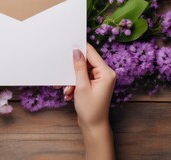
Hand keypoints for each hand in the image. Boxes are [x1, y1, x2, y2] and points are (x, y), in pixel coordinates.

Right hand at [65, 43, 115, 159]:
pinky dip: (74, 84)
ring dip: (72, 80)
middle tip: (63, 75)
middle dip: (73, 70)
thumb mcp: (81, 86)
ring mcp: (100, 79)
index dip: (80, 49)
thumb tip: (76, 51)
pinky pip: (82, 78)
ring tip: (67, 90)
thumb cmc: (90, 109)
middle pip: (86, 62)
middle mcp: (105, 74)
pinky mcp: (95, 84)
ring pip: (82, 71)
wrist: (93, 126)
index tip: (68, 45)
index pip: (92, 54)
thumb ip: (79, 67)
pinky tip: (69, 94)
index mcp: (106, 73)